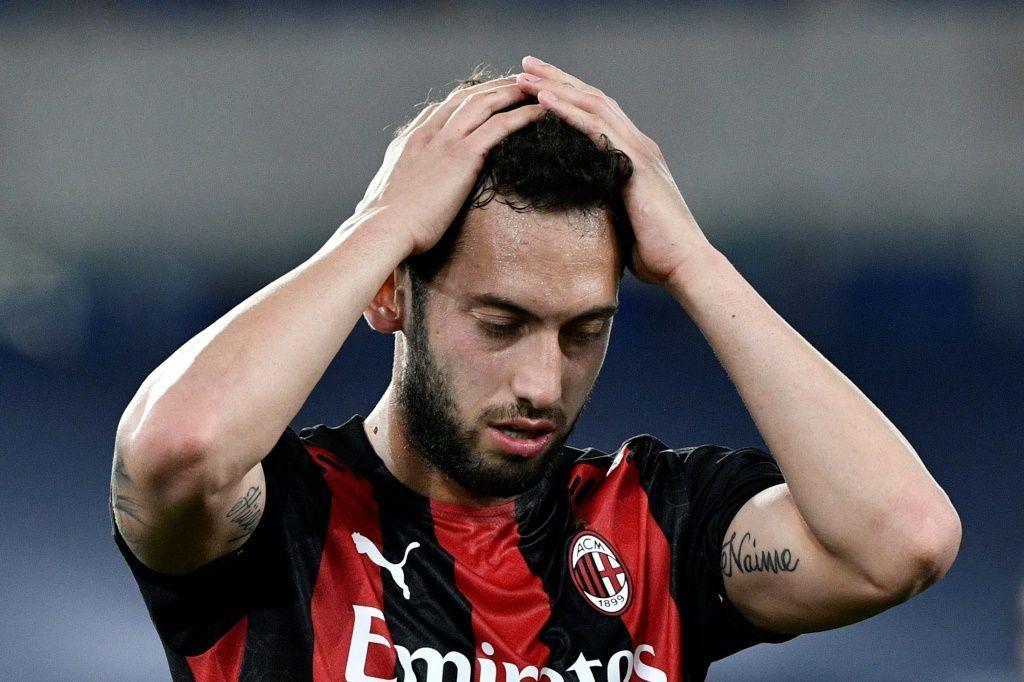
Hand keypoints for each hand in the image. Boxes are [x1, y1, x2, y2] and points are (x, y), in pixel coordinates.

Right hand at [354, 75, 545, 255]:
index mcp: (409, 142)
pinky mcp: (462, 155)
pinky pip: (499, 126)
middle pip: (465, 98)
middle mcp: (427, 133)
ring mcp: (444, 141)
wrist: (382, 228)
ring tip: (535, 89)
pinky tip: (540, 114)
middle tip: (516, 83)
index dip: (465, 100)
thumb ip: (402, 187)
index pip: (440, 110)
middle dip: (492, 87)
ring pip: (484, 103)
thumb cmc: (383, 225)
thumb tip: (405, 197)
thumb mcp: (389, 197)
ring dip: (511, 92)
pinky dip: (522, 116)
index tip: (482, 97)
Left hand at [514, 56, 710, 284]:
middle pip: (592, 98)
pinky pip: (597, 127)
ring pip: (592, 104)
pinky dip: (569, 110)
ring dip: (556, 86)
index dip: (567, 96)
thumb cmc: (654, 254)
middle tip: (525, 63)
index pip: (596, 114)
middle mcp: (638, 145)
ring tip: (525, 74)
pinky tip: (544, 99)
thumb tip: (575, 213)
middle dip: (557, 79)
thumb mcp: (619, 223)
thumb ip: (601, 207)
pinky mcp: (636, 163)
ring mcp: (639, 150)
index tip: (535, 85)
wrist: (685, 265)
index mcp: (633, 157)